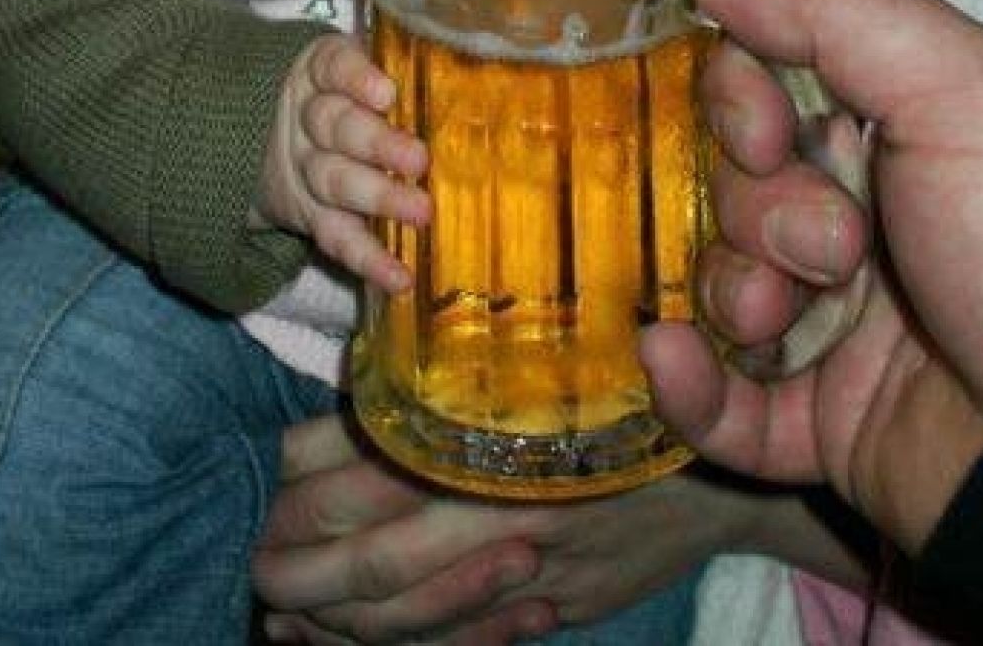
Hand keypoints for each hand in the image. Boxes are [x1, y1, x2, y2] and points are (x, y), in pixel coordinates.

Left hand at [252, 415, 821, 642]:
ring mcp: (527, 575)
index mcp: (487, 435)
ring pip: (408, 617)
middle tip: (253, 571)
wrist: (729, 461)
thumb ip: (449, 381)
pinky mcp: (553, 612)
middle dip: (298, 571)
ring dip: (336, 624)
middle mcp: (498, 510)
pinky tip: (358, 645)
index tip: (262, 486)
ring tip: (284, 618)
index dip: (301, 485)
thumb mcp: (537, 364)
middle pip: (371, 557)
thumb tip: (355, 392)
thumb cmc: (621, 391)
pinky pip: (462, 643)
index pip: (367, 468)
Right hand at [255, 35, 429, 291]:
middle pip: (336, 127)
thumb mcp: (353, 67)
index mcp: (321, 72)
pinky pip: (336, 238)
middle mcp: (307, 118)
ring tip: (421, 213)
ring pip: (334, 180)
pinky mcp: (309, 216)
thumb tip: (474, 68)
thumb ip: (394, 66)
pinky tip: (399, 278)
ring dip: (378, 198)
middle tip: (419, 160)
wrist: (262, 133)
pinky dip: (368, 261)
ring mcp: (305, 168)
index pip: (334, 67)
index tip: (386, 94)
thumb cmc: (343, 92)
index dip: (357, 79)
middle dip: (376, 145)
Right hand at [642, 0, 982, 554]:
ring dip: (729, 288)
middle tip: (828, 245)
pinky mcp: (823, 419)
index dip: (738, 96)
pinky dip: (685, 382)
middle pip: (735, 179)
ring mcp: (841, 319)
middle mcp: (869, 213)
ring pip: (722, 279)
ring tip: (782, 317)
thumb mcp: (966, 93)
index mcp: (904, 129)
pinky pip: (719, 400)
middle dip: (753, 206)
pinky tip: (670, 357)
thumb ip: (837, 7)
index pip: (769, 81)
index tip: (759, 126)